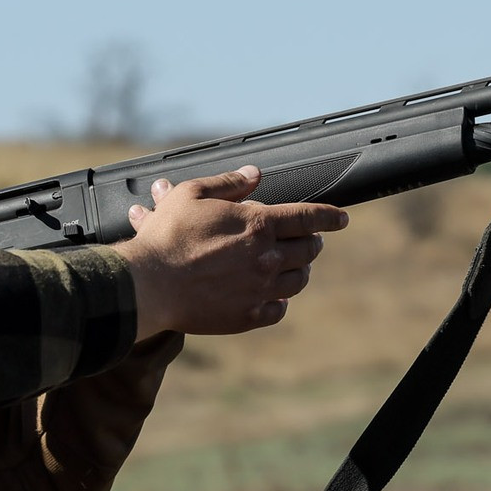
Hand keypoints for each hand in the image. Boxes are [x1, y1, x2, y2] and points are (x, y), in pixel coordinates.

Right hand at [113, 165, 346, 338]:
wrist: (149, 284)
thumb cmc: (167, 236)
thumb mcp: (192, 194)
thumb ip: (229, 184)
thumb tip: (254, 174)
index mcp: (258, 224)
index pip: (308, 217)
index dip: (329, 216)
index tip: (341, 218)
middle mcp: (267, 258)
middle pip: (309, 250)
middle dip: (314, 242)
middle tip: (310, 239)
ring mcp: (260, 290)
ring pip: (297, 280)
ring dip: (300, 270)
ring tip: (295, 266)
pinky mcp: (247, 315)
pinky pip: (278, 310)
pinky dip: (281, 302)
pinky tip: (276, 297)